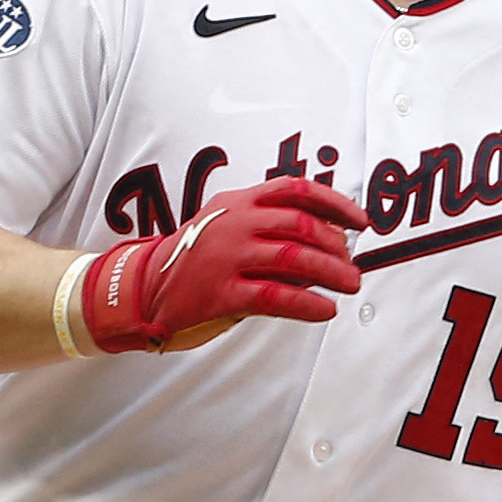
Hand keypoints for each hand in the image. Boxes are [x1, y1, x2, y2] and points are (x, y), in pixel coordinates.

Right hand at [67, 177, 370, 354]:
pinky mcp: (221, 292)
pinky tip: (324, 311)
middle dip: (336, 246)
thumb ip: (266, 223)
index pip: (296, 190)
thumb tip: (324, 237)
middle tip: (352, 266)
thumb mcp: (225, 224)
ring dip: (329, 273)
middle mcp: (234, 224)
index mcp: (238, 202)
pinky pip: (275, 296)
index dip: (335, 203)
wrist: (141, 287)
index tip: (359, 222)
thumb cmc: (193, 258)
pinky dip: (307, 304)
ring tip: (348, 285)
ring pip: (293, 259)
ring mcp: (226, 257)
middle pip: (301, 226)